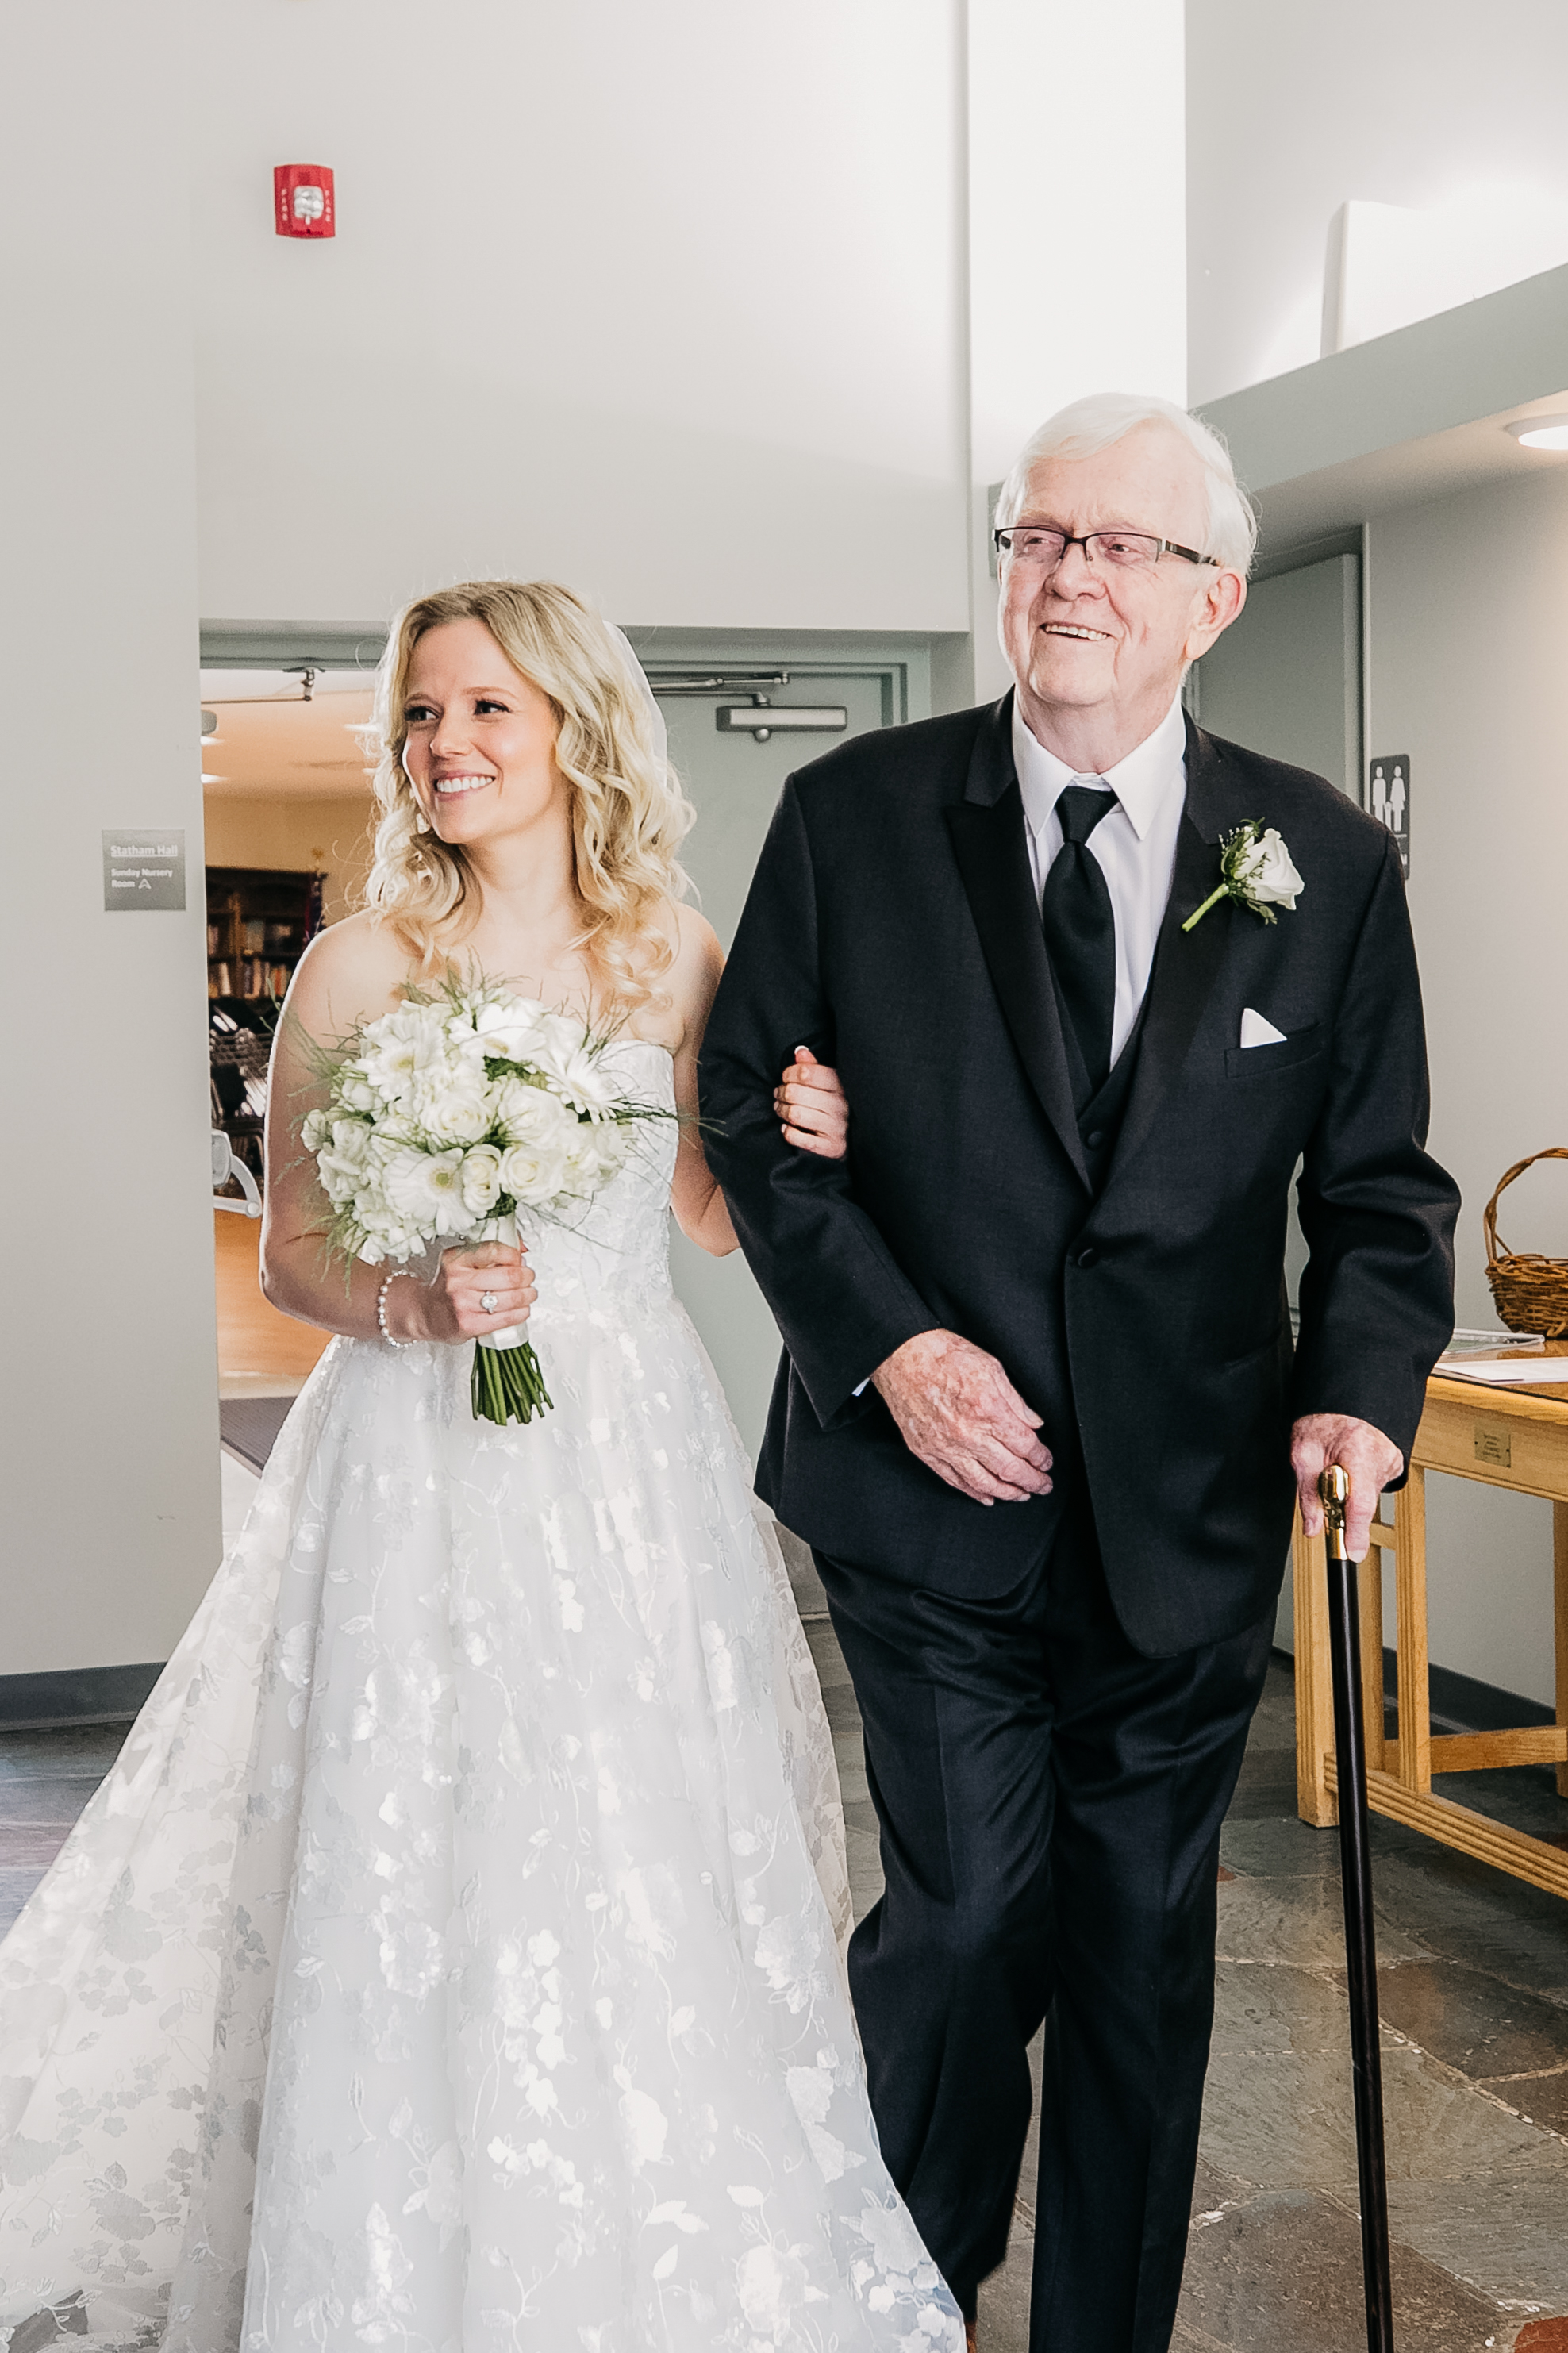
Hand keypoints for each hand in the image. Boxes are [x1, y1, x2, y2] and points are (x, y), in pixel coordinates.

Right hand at [389, 1239, 535, 1344]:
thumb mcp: (460, 1262)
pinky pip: (506, 1318)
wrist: (424, 1314)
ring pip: (511, 1298)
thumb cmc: (447, 1288)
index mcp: (456, 1260)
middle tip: (528, 1277)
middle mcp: (458, 1281)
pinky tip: (522, 1309)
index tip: (519, 1260)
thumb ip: (488, 1253)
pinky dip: (521, 1313)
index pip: (495, 1250)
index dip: (514, 1255)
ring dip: (528, 1295)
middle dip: (526, 1276)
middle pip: (509, 1275)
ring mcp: (463, 1304)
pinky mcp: (469, 1325)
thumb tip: (521, 1248)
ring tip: (528, 1294)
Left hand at [774, 1045, 848, 1157]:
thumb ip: (813, 1067)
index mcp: (841, 1086)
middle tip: (779, 1094)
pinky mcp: (830, 1147)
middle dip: (781, 1092)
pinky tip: (787, 1128)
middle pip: (795, 1093)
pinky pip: (798, 1138)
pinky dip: (787, 1132)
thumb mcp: (829, 1084)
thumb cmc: (834, 1108)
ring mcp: (836, 1127)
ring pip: (795, 1114)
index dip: (788, 1073)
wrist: (853, 1141)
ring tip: (780, 1109)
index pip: (806, 1073)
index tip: (785, 1078)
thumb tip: (800, 1051)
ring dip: (781, 1111)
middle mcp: (840, 1105)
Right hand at [873, 1329, 1052, 1505]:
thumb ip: (1015, 1400)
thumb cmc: (943, 1355)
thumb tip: (1033, 1423)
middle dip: (1032, 1481)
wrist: (902, 1355)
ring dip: (1007, 1493)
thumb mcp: (991, 1367)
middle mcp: (968, 1433)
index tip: (1046, 1461)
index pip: (1025, 1445)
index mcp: (988, 1410)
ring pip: (983, 1482)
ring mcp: (945, 1446)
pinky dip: (973, 1492)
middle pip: (1009, 1468)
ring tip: (1021, 1495)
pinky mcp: (926, 1451)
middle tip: (1043, 1485)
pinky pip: (954, 1480)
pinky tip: (987, 1496)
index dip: (1041, 1457)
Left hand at [1291, 1412, 1402, 1560]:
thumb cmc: (1322, 1422)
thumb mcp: (1303, 1453)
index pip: (1361, 1501)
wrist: (1345, 1401)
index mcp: (1357, 1449)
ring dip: (1351, 1495)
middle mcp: (1381, 1455)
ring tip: (1339, 1471)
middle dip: (1345, 1509)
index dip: (1356, 1531)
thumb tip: (1312, 1528)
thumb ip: (1307, 1493)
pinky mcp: (1395, 1464)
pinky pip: (1374, 1487)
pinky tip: (1352, 1470)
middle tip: (1328, 1495)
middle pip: (1365, 1502)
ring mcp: (1392, 1460)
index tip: (1353, 1552)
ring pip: (1369, 1496)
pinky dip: (1360, 1486)